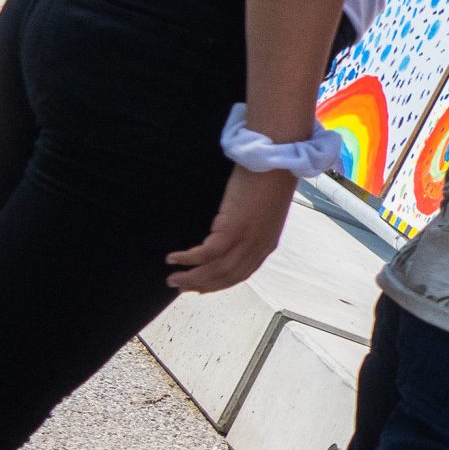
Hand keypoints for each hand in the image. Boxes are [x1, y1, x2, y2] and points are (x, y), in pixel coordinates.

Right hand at [168, 167, 298, 291]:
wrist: (276, 161)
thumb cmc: (267, 179)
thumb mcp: (261, 212)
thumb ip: (249, 227)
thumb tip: (227, 233)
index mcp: (266, 245)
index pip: (240, 274)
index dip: (219, 284)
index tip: (200, 288)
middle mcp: (257, 247)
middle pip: (227, 276)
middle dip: (201, 285)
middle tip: (179, 287)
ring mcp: (247, 240)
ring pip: (216, 270)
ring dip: (192, 278)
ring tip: (172, 279)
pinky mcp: (234, 229)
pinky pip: (208, 253)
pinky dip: (189, 259)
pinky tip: (173, 259)